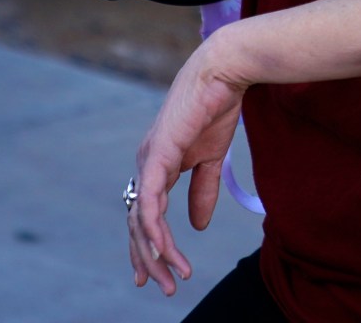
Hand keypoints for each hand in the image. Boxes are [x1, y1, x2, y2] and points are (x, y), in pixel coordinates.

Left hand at [127, 47, 247, 295]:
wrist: (223, 74)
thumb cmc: (216, 107)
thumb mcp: (211, 159)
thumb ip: (202, 192)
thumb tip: (197, 226)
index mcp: (157, 164)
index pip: (145, 212)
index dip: (148, 244)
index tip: (157, 273)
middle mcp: (146, 165)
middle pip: (137, 222)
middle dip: (148, 258)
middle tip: (160, 287)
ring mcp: (148, 160)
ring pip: (141, 219)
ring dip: (154, 252)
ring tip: (171, 277)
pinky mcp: (157, 156)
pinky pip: (150, 202)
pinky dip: (156, 229)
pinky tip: (165, 250)